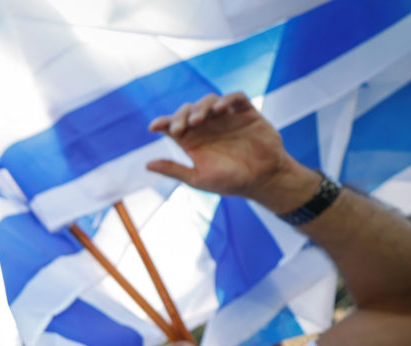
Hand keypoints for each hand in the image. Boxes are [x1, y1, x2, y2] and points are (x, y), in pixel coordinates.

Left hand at [146, 92, 318, 212]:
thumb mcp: (198, 178)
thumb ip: (174, 169)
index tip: (153, 127)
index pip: (173, 125)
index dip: (162, 122)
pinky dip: (226, 99)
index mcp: (193, 140)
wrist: (263, 180)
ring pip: (209, 100)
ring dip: (201, 107)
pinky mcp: (246, 113)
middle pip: (189, 109)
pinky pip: (236, 98)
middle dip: (181, 115)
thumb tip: (146, 165)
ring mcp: (227, 118)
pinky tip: (219, 109)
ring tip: (198, 121)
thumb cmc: (230, 182)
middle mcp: (208, 126)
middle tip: (180, 128)